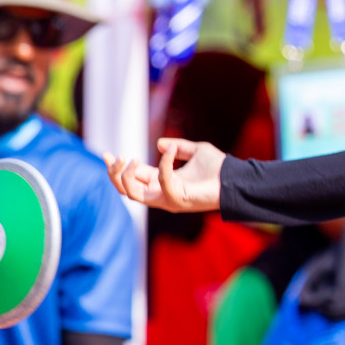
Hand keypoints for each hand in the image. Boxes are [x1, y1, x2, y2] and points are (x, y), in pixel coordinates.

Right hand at [105, 138, 224, 212]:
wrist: (236, 179)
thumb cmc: (219, 168)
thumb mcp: (196, 151)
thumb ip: (178, 147)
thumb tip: (159, 144)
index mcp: (161, 183)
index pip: (132, 178)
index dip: (118, 167)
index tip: (108, 153)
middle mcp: (161, 194)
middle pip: (126, 190)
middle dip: (115, 174)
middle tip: (115, 157)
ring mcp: (168, 199)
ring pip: (133, 193)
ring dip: (126, 176)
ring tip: (129, 158)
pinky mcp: (178, 200)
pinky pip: (162, 181)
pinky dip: (164, 164)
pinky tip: (170, 151)